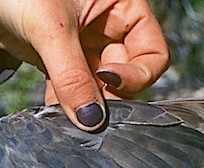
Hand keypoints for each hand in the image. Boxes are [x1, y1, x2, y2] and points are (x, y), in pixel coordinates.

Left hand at [0, 0, 168, 131]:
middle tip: (86, 114)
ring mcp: (84, 44)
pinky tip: (54, 112)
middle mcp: (108, 25)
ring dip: (84, 103)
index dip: (136, 74)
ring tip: (66, 117)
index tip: (107, 82)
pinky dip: (65, 102)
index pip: (153, 53)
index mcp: (122, 6)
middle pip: (126, 74)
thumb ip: (73, 77)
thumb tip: (92, 121)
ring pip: (98, 86)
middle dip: (107, 96)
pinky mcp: (60, 59)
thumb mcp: (51, 30)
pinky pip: (73, 88)